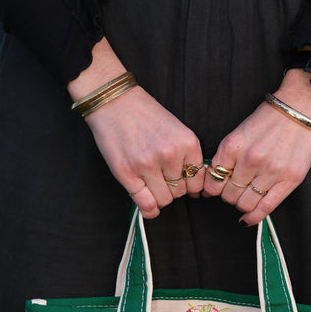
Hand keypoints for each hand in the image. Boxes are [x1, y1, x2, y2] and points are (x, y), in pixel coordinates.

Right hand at [68, 39, 205, 218]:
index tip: (182, 184)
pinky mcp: (127, 173)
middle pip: (180, 192)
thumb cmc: (145, 115)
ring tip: (152, 184)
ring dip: (160, 197)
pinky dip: (149, 210)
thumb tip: (194, 188)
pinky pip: (146, 204)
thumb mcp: (176, 129)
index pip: (197, 181)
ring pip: (164, 200)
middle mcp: (170, 155)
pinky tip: (149, 206)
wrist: (113, 101)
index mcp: (187, 142)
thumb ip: (186, 156)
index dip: (190, 186)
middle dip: (173, 189)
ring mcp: (147, 165)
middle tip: (162, 179)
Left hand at [205, 69, 310, 224]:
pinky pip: (265, 208)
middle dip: (228, 195)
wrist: (302, 107)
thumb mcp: (240, 132)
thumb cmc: (270, 118)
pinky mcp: (289, 180)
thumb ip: (227, 156)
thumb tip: (215, 180)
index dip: (211, 188)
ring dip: (241, 204)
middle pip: (227, 195)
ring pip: (244, 204)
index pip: (213, 180)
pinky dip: (253, 217)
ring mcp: (271, 171)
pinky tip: (247, 219)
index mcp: (233, 146)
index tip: (215, 189)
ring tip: (246, 196)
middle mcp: (250, 160)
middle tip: (235, 189)